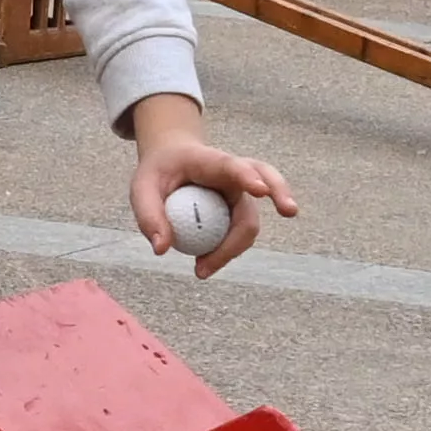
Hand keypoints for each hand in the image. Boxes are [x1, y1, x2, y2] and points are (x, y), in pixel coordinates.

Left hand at [127, 95, 296, 277]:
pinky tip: (206, 264)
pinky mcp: (241, 210)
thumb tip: (162, 249)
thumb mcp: (141, 188)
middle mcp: (235, 173)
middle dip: (280, 195)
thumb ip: (149, 215)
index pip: (234, 166)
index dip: (248, 176)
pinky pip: (241, 234)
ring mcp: (242, 192)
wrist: (172, 162)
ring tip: (201, 270)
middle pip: (263, 184)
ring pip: (251, 221)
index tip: (260, 190)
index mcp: (211, 160)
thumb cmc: (158, 173)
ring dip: (233, 248)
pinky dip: (227, 251)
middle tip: (289, 212)